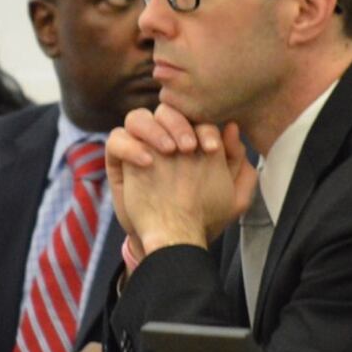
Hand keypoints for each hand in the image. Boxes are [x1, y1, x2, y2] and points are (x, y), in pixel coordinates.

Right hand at [107, 105, 256, 256]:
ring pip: (137, 117)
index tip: (213, 149)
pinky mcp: (118, 160)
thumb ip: (236, 160)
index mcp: (190, 138)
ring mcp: (139, 146)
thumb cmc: (203, 216)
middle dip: (178, 124)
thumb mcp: (231, 194)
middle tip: (188, 148)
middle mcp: (164, 137)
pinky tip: (146, 162)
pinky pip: (116, 139)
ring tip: (168, 150)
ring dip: (153, 129)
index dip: (204, 126)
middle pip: (165, 110)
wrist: (174, 241)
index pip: (194, 116)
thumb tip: (231, 127)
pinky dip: (130, 145)